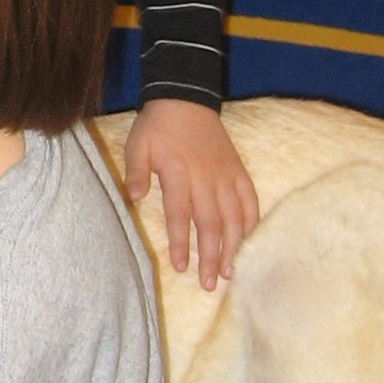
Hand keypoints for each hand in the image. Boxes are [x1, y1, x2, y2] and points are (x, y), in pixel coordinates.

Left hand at [122, 99, 259, 288]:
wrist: (186, 98)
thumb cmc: (157, 126)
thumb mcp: (137, 145)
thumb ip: (135, 172)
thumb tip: (132, 198)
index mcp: (179, 174)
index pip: (180, 215)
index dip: (182, 243)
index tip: (182, 267)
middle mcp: (205, 178)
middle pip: (211, 223)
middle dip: (211, 256)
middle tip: (210, 284)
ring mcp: (225, 175)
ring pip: (234, 217)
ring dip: (234, 246)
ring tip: (232, 272)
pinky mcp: (238, 171)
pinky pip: (249, 200)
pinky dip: (251, 222)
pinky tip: (249, 241)